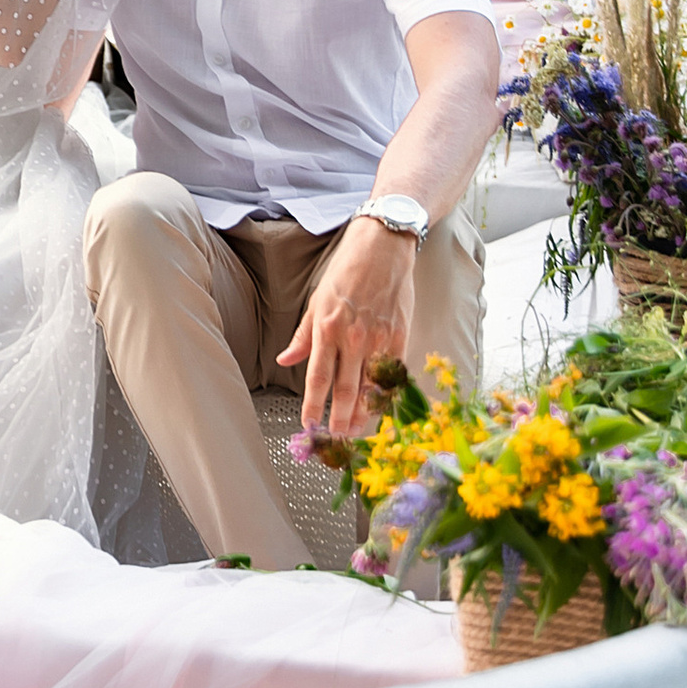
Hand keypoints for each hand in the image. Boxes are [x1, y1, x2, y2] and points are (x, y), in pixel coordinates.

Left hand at [278, 219, 417, 444]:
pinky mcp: (401, 335)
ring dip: (363, 413)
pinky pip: (393, 372)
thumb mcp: (317, 300)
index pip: (317, 378)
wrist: (383, 247)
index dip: (313, 406)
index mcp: (327, 329)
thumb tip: (285, 359)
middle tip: (336, 439)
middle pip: (345, 390)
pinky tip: (381, 406)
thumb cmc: (347, 271)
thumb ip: (303, 336)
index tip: (308, 425)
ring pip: (371, 386)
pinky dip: (386, 392)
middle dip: (340, 419)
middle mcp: (352, 337)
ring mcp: (379, 338)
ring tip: (356, 431)